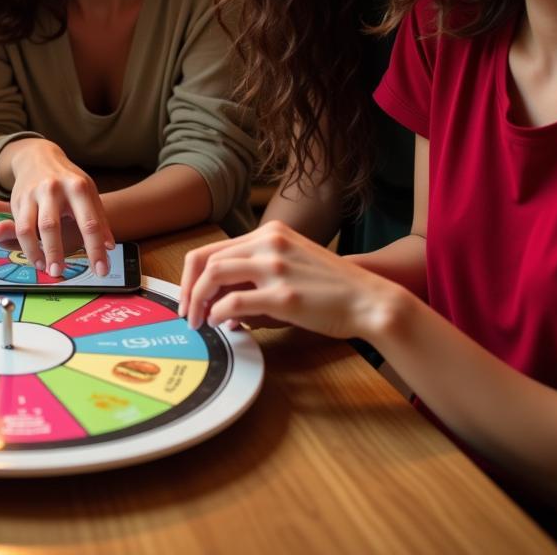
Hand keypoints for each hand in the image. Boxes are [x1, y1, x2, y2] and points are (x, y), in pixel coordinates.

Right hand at [0, 140, 114, 278]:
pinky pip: (19, 227)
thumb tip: (109, 246)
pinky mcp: (18, 200)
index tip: (101, 270)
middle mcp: (53, 189)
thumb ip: (99, 219)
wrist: (39, 156)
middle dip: (55, 252)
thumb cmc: (69, 179)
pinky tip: (35, 257)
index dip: (96, 249)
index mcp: (77, 187)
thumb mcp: (88, 192)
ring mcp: (33, 193)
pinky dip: (25, 247)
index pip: (89, 223)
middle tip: (61, 273)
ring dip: (35, 252)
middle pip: (51, 225)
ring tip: (45, 268)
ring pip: (28, 228)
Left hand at [178, 221, 395, 339]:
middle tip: (186, 313)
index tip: (187, 296)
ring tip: (199, 321)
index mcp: (270, 232)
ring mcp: (276, 266)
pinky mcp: (283, 295)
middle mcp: (269, 242)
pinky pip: (234, 302)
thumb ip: (256, 277)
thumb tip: (219, 306)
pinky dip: (218, 314)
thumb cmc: (331, 288)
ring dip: (198, 300)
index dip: (192, 275)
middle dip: (188, 289)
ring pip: (214, 275)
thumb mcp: (291, 265)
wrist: (370, 299)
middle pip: (207, 259)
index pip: (214, 248)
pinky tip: (220, 324)